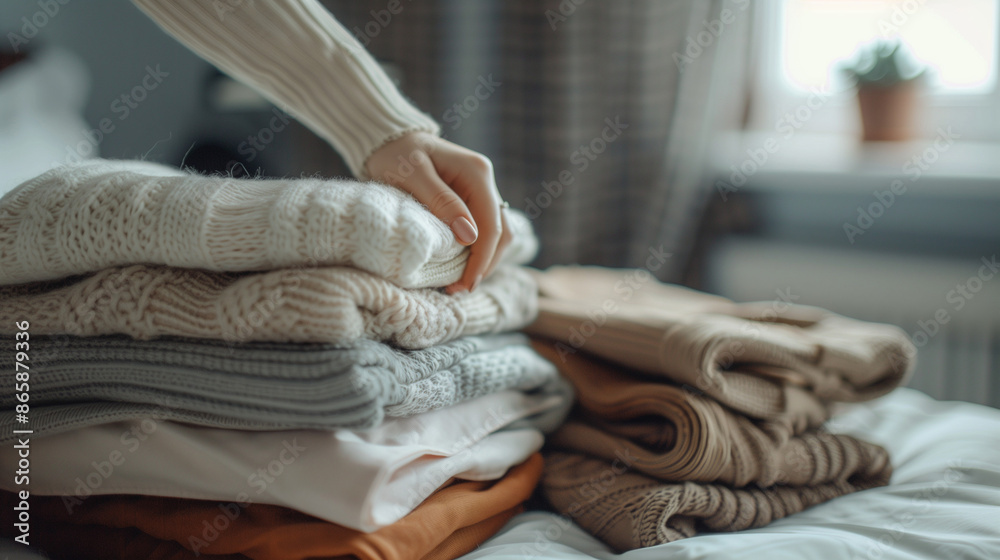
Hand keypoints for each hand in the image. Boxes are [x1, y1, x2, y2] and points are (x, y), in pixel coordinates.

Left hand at [365, 132, 510, 293]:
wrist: (389, 139)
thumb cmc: (396, 154)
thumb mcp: (413, 174)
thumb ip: (441, 202)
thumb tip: (469, 236)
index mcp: (477, 173)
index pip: (491, 225)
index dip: (482, 259)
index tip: (465, 285)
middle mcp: (485, 181)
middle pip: (500, 233)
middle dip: (484, 265)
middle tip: (459, 290)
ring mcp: (480, 191)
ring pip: (495, 235)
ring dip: (483, 261)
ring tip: (460, 284)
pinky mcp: (471, 200)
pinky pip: (482, 230)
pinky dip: (475, 252)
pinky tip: (459, 267)